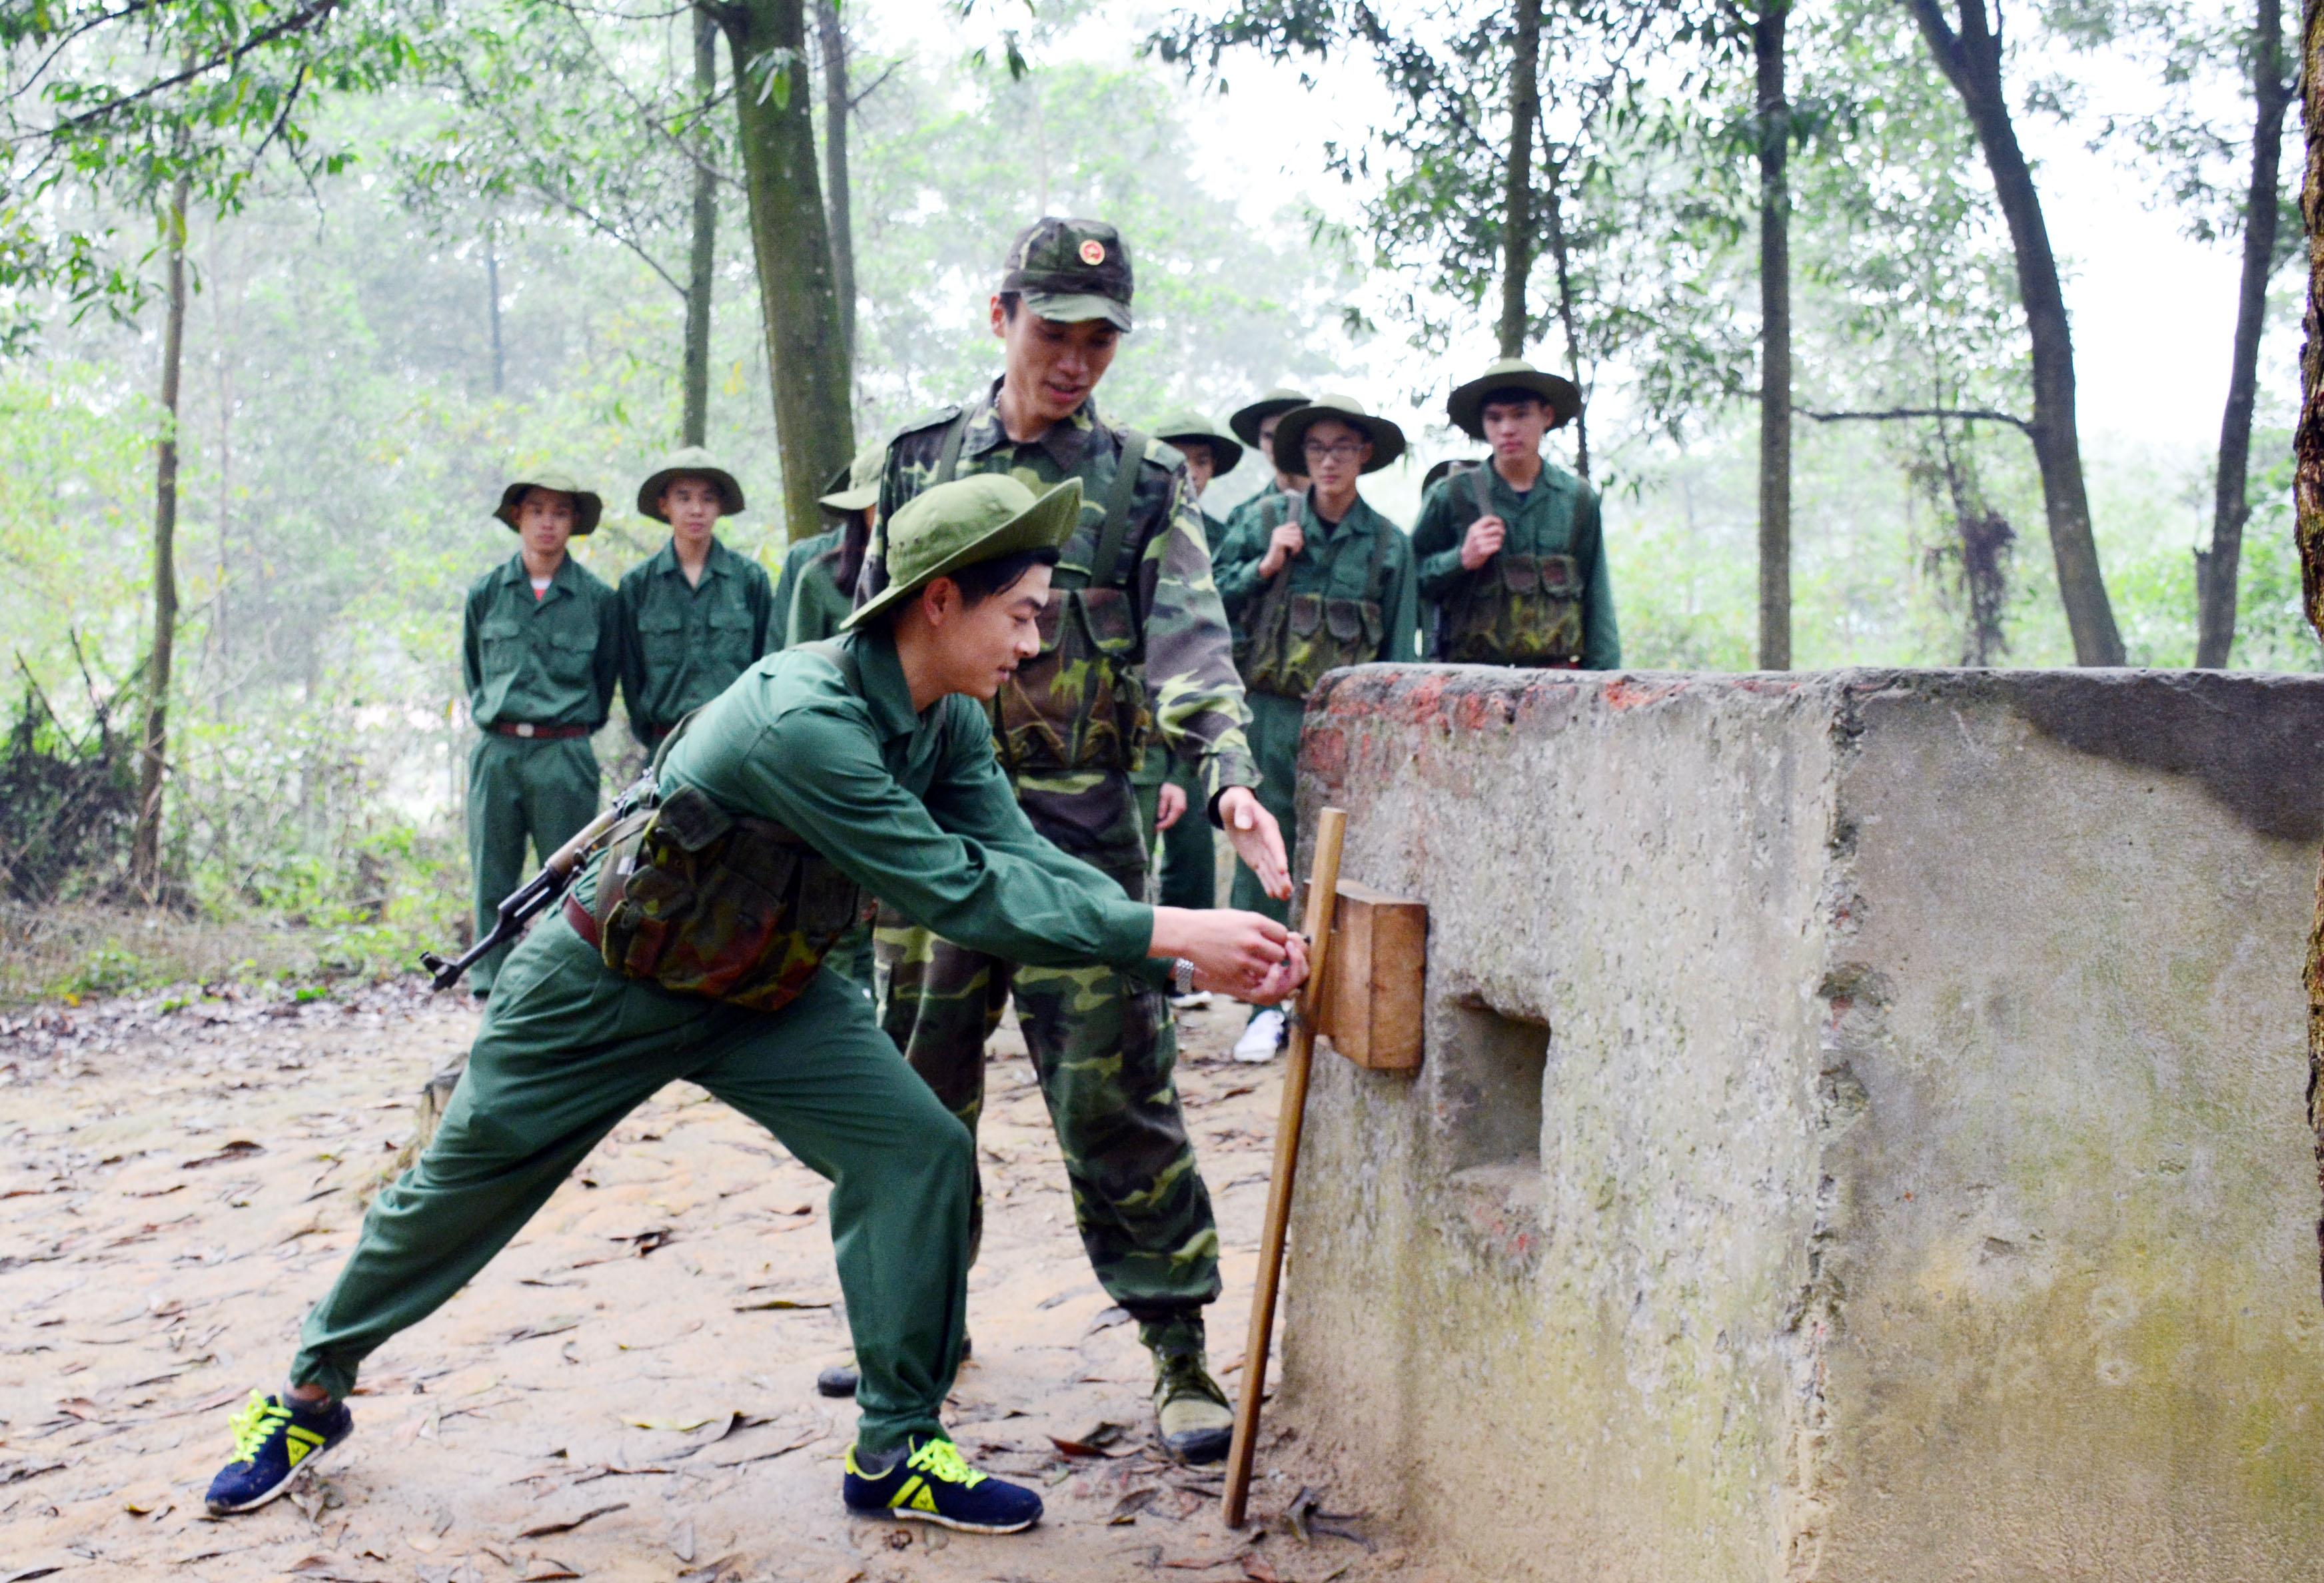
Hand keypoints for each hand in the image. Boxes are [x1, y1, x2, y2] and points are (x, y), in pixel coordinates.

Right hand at [1150, 907, 1307, 1002]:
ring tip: (1252, 961)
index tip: (1271, 941)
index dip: (1280, 940)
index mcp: (1255, 922)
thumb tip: (1285, 939)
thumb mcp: (1241, 917)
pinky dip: (1251, 977)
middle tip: (1264, 954)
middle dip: (1275, 956)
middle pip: (1280, 954)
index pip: (1284, 935)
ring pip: (1270, 970)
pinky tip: (1242, 968)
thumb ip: (1262, 927)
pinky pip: (1254, 981)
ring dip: (1265, 968)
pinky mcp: (1233, 973)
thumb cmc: (1216, 923)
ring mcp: (1242, 958)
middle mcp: (1251, 940)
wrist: (1188, 933)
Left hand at [1155, 779, 1186, 831]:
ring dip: (1165, 824)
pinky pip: (1173, 816)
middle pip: (1172, 822)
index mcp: (1177, 807)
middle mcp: (1181, 809)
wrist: (1176, 780)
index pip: (1170, 820)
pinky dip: (1167, 819)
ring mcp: (1181, 809)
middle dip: (1163, 826)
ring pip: (1173, 820)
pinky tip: (1161, 821)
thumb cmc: (1169, 786)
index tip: (1155, 828)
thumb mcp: (1163, 795)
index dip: (1162, 825)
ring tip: (1156, 826)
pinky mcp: (1179, 808)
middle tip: (1154, 830)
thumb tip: (1160, 817)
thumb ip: (1162, 806)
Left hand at [1217, 787, 1290, 899]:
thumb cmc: (1237, 801)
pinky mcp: (1256, 858)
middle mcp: (1269, 841)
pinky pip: (1262, 872)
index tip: (1282, 871)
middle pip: (1276, 861)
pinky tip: (1273, 895)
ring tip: (1285, 897)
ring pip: (1271, 870)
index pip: (1275, 844)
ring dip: (1278, 883)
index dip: (1279, 857)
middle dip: (1282, 876)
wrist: (1233, 807)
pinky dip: (1267, 883)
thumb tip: (1244, 824)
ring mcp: (1263, 851)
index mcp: (1268, 826)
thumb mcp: (1238, 801)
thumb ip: (1243, 811)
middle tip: (1288, 890)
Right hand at [1257, 522, 1305, 578]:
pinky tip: (1293, 554)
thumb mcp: (1286, 541)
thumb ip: (1291, 534)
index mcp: (1279, 529)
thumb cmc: (1281, 553)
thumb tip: (1301, 530)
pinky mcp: (1278, 542)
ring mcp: (1278, 536)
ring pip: (1297, 538)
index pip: (1295, 525)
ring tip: (1295, 552)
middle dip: (1300, 541)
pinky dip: (1295, 550)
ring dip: (1298, 547)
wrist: (1272, 562)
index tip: (1297, 542)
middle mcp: (1278, 531)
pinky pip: (1293, 544)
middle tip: (1297, 548)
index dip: (1299, 533)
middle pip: (1297, 531)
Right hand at [1460, 514, 1506, 570]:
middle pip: (1496, 528)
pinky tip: (1494, 547)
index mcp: (1474, 528)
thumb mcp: (1474, 532)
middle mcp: (1476, 534)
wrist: (1467, 558)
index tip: (1501, 523)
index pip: (1488, 519)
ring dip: (1500, 540)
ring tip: (1496, 542)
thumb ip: (1483, 526)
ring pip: (1498, 538)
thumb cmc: (1473, 544)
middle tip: (1502, 533)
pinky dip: (1498, 546)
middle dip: (1502, 531)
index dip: (1497, 520)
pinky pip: (1497, 546)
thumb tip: (1498, 522)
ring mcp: (1479, 543)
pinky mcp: (1483, 551)